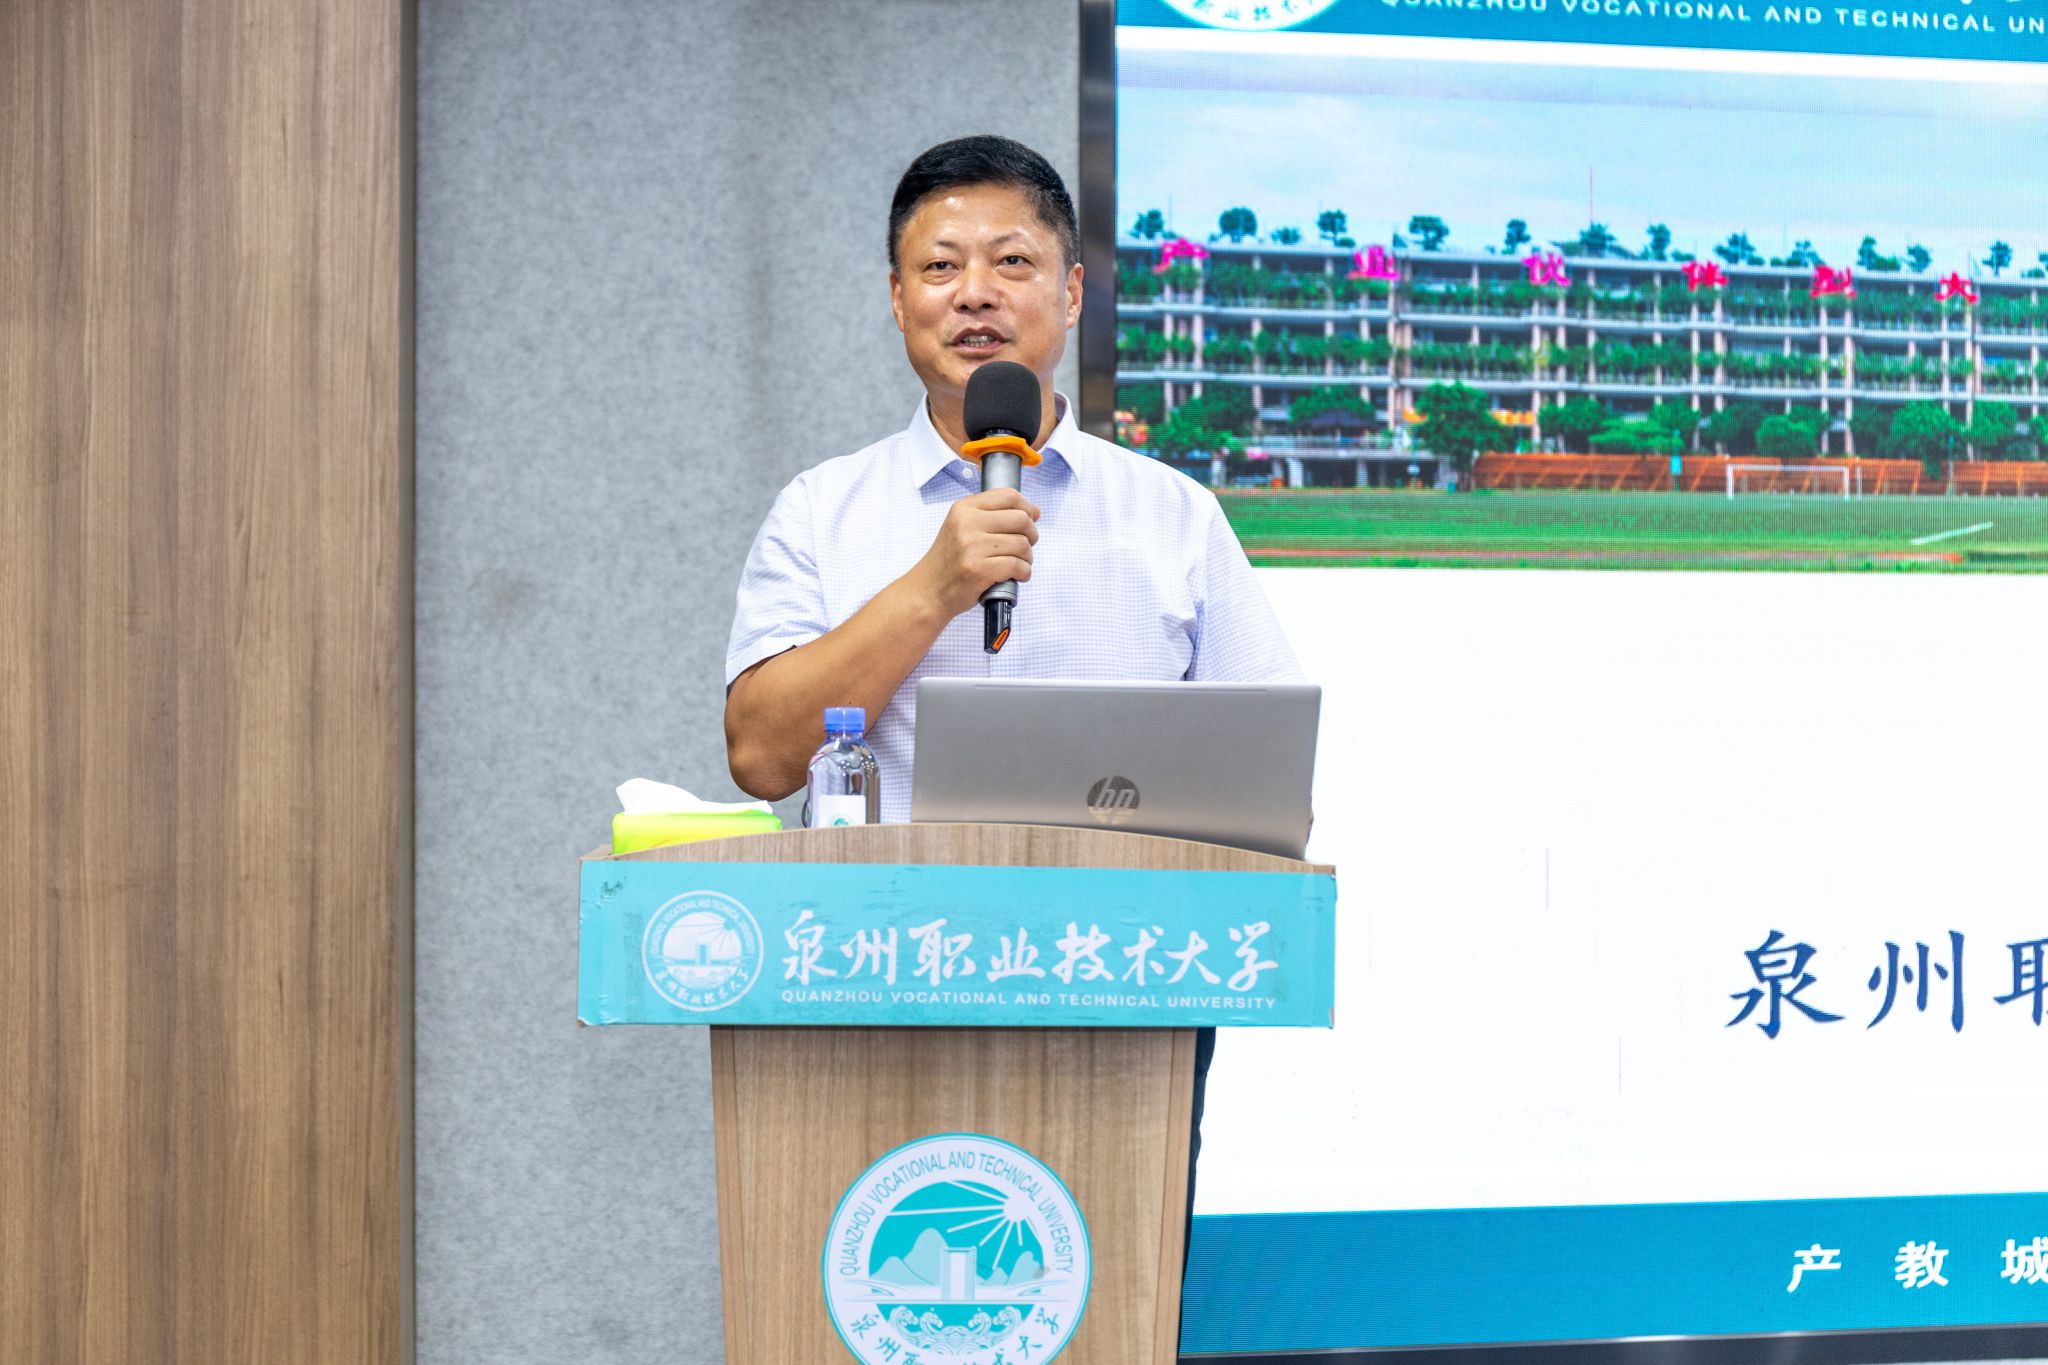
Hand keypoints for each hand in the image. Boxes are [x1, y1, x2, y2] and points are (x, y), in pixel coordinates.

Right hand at [908, 488, 1040, 619]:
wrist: (929, 591)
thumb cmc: (950, 561)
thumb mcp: (963, 528)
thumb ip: (995, 516)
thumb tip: (1035, 511)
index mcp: (964, 509)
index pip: (1009, 496)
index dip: (1026, 508)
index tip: (1029, 520)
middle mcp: (967, 523)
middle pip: (1021, 519)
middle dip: (1032, 535)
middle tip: (1025, 547)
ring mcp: (972, 547)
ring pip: (1022, 544)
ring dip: (1028, 558)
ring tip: (1019, 564)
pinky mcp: (979, 570)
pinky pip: (1018, 566)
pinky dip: (1024, 572)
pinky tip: (1017, 576)